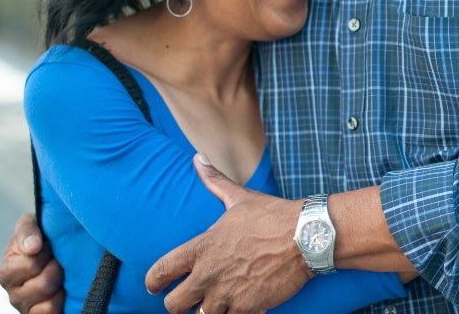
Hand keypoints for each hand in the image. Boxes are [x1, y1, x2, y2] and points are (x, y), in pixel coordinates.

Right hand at [0, 213, 65, 313]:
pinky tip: (64, 292)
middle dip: (58, 268)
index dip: (46, 253)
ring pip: (48, 303)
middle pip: (43, 285)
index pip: (30, 265)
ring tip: (63, 275)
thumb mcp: (32, 224)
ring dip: (62, 286)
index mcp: (8, 271)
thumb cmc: (42, 237)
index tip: (50, 245)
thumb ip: (27, 230)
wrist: (59, 249)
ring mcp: (27, 307)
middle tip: (60, 260)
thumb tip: (33, 247)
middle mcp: (14, 293)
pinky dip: (60, 304)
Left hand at [145, 154, 311, 313]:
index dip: (153, 283)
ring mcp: (228, 294)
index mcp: (202, 248)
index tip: (154, 287)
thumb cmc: (272, 215)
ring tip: (216, 304)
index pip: (160, 272)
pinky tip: (241, 306)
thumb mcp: (239, 197)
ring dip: (208, 311)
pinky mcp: (248, 308)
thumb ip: (214, 181)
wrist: (306, 237)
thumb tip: (197, 159)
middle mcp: (209, 274)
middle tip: (188, 300)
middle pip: (173, 305)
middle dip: (178, 304)